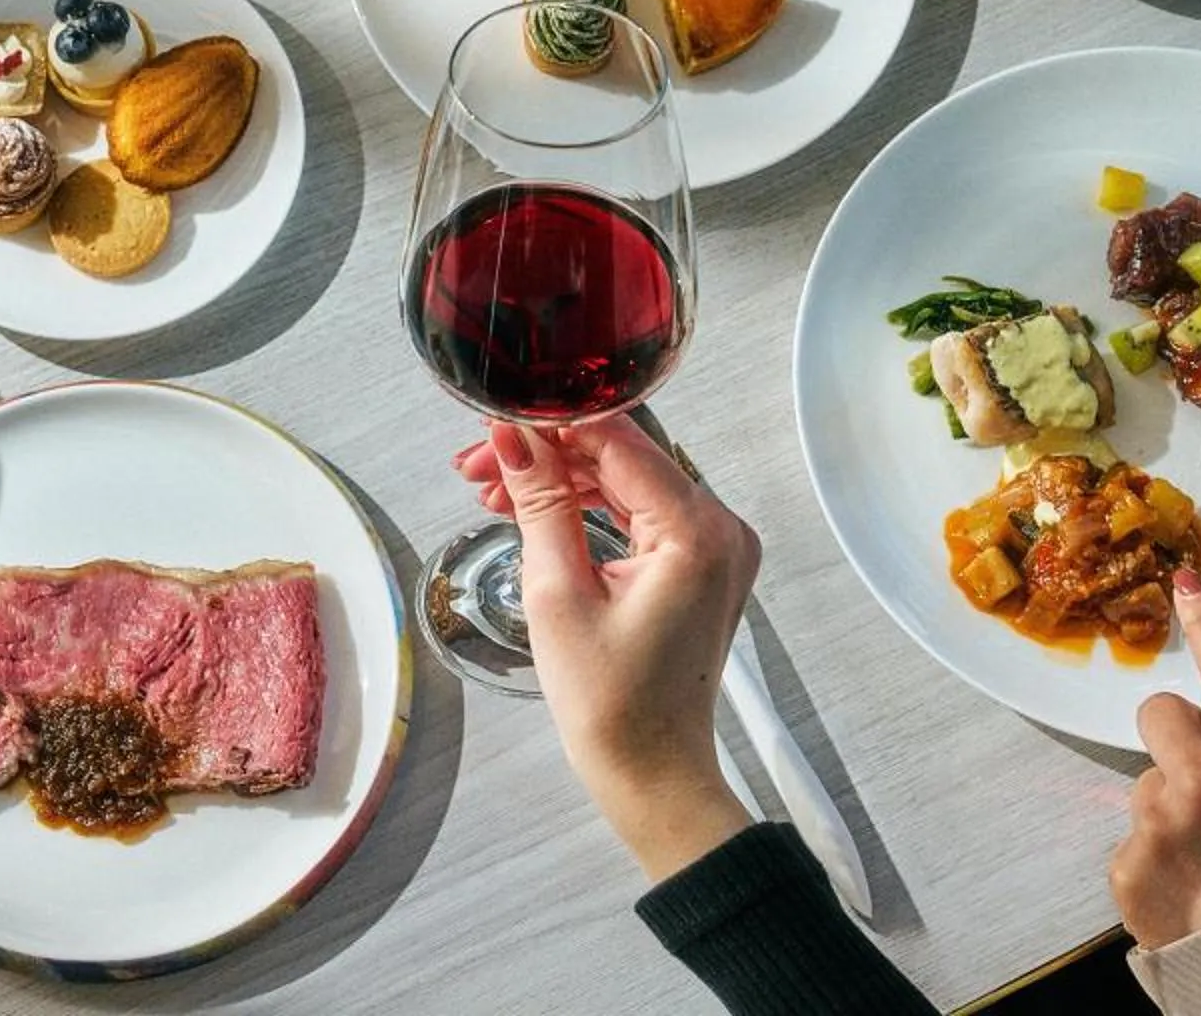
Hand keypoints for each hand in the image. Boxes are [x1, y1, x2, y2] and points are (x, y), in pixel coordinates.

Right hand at [455, 418, 758, 880]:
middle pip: (624, 454)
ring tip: (495, 493)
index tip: (493, 428)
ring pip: (628, 478)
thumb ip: (540, 503)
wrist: (654, 776)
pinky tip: (538, 509)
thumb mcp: (558, 594)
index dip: (549, 425)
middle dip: (548, 452)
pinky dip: (591, 505)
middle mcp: (720, 527)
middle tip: (480, 466)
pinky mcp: (701, 562)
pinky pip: (642, 509)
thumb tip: (513, 438)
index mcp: (697, 532)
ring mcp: (716, 545)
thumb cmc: (613, 707)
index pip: (618, 440)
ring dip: (563, 478)